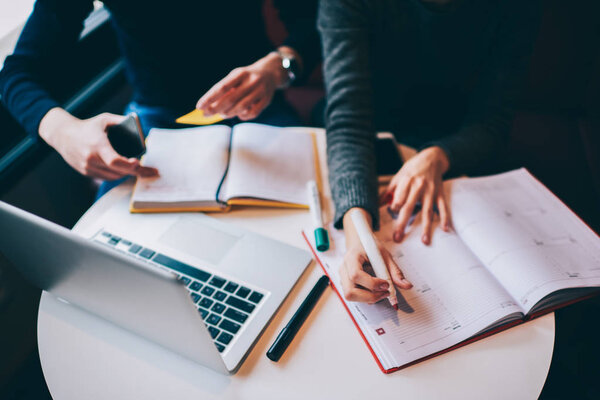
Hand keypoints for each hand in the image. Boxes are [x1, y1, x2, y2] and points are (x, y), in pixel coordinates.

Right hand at [39, 108, 157, 179]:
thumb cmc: (86, 126)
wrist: (62, 135)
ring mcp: (88, 167)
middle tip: (149, 171)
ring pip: (113, 177)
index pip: (114, 161)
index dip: (129, 165)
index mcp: (97, 145)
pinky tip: (123, 170)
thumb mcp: (104, 119)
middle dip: (135, 171)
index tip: (138, 162)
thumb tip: (137, 124)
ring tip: (136, 168)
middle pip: (117, 172)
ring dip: (126, 174)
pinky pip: (105, 177)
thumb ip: (121, 121)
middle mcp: (91, 159)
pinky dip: (116, 175)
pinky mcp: (86, 172)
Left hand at [195, 51, 287, 120]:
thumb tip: (210, 107)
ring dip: (229, 113)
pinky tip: (239, 114)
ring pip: (241, 107)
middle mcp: (251, 81)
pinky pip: (252, 113)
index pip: (222, 87)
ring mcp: (260, 91)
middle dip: (216, 108)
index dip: (209, 98)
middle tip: (206, 114)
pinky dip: (243, 116)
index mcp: (240, 73)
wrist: (270, 73)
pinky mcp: (266, 100)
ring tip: (222, 114)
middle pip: (230, 99)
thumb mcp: (236, 77)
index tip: (199, 106)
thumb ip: (225, 91)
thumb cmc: (246, 77)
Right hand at [339, 208, 412, 303]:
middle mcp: (344, 269)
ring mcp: (343, 277)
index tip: (386, 284)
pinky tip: (375, 291)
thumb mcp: (385, 255)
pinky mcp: (345, 283)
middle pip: (350, 292)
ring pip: (350, 296)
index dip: (372, 283)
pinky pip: (354, 295)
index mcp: (352, 257)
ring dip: (368, 298)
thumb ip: (395, 271)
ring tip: (381, 292)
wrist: (359, 243)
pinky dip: (366, 297)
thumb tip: (407, 285)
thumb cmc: (370, 247)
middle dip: (370, 297)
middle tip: (385, 293)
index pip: (356, 275)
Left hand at [381, 146, 450, 244]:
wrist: (432, 158)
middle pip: (409, 208)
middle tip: (398, 238)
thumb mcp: (398, 176)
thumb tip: (376, 205)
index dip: (394, 208)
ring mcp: (431, 191)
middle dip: (402, 224)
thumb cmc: (412, 169)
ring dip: (426, 227)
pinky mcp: (440, 193)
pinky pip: (443, 207)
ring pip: (427, 211)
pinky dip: (445, 218)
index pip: (398, 200)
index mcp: (406, 182)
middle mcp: (418, 187)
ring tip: (424, 241)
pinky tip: (445, 229)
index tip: (393, 211)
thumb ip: (388, 191)